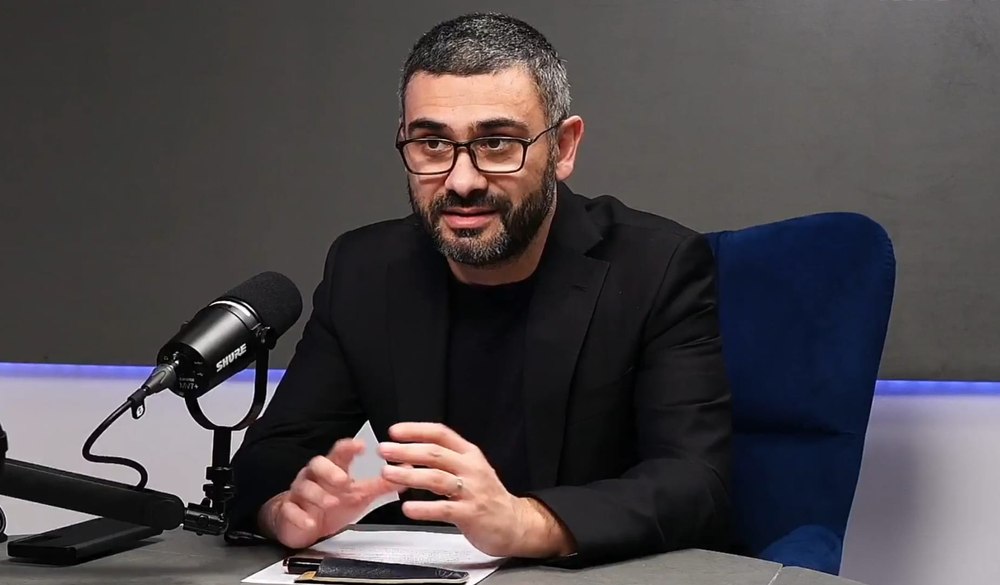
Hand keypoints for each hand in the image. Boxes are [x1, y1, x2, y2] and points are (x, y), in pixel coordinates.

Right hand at [260, 439, 399, 549]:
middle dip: (330, 471)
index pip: (340, 453)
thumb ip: (382, 485)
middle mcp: (314, 477)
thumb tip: (406, 472)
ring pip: (304, 488)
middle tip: (344, 480)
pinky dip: (300, 517)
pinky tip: (309, 523)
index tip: (362, 445)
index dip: (349, 447)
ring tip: (331, 502)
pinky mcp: (289, 512)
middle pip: (317, 464)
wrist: (302, 525)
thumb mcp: (359, 495)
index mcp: (332, 470)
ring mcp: (300, 494)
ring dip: (318, 495)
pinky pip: (291, 511)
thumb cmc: (331, 504)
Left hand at [377, 422, 573, 558]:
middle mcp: (471, 468)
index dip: (416, 430)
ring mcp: (472, 491)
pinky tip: (407, 508)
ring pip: (436, 478)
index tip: (394, 432)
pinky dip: (423, 508)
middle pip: (434, 454)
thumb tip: (409, 453)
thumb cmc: (487, 497)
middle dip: (406, 451)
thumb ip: (445, 461)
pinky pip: (443, 508)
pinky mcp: (470, 514)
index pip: (441, 434)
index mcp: (469, 454)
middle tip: (385, 451)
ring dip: (409, 475)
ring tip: (388, 474)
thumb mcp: (471, 469)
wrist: (514, 524)